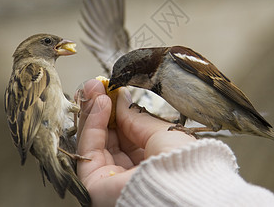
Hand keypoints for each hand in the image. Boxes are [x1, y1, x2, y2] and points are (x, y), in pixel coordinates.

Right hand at [76, 79, 195, 206]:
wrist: (183, 187)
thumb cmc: (184, 164)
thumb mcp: (161, 132)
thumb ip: (136, 117)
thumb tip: (120, 98)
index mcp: (149, 166)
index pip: (126, 138)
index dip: (117, 113)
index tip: (112, 91)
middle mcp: (128, 175)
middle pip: (107, 139)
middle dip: (100, 109)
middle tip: (98, 85)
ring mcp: (109, 181)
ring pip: (94, 142)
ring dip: (93, 112)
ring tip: (96, 89)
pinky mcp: (94, 185)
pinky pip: (89, 150)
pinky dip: (91, 123)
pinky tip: (98, 104)